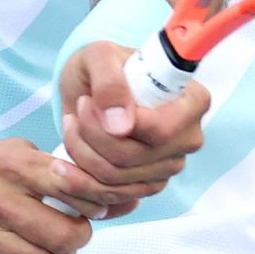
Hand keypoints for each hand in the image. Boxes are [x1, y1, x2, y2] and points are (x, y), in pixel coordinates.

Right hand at [0, 139, 115, 253]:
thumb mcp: (29, 160)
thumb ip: (78, 178)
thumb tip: (132, 200)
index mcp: (8, 163)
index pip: (72, 187)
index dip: (94, 203)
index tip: (94, 208)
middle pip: (64, 236)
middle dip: (80, 237)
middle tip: (75, 231)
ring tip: (54, 245)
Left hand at [55, 40, 210, 208]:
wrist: (92, 89)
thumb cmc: (104, 66)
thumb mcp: (100, 57)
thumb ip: (111, 83)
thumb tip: (120, 125)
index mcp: (192, 102)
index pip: (159, 131)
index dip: (117, 125)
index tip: (87, 102)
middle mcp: (187, 138)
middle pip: (131, 158)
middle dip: (89, 136)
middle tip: (75, 110)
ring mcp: (168, 166)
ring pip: (115, 180)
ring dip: (80, 154)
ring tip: (68, 126)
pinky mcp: (146, 185)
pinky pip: (109, 196)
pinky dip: (79, 182)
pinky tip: (63, 163)